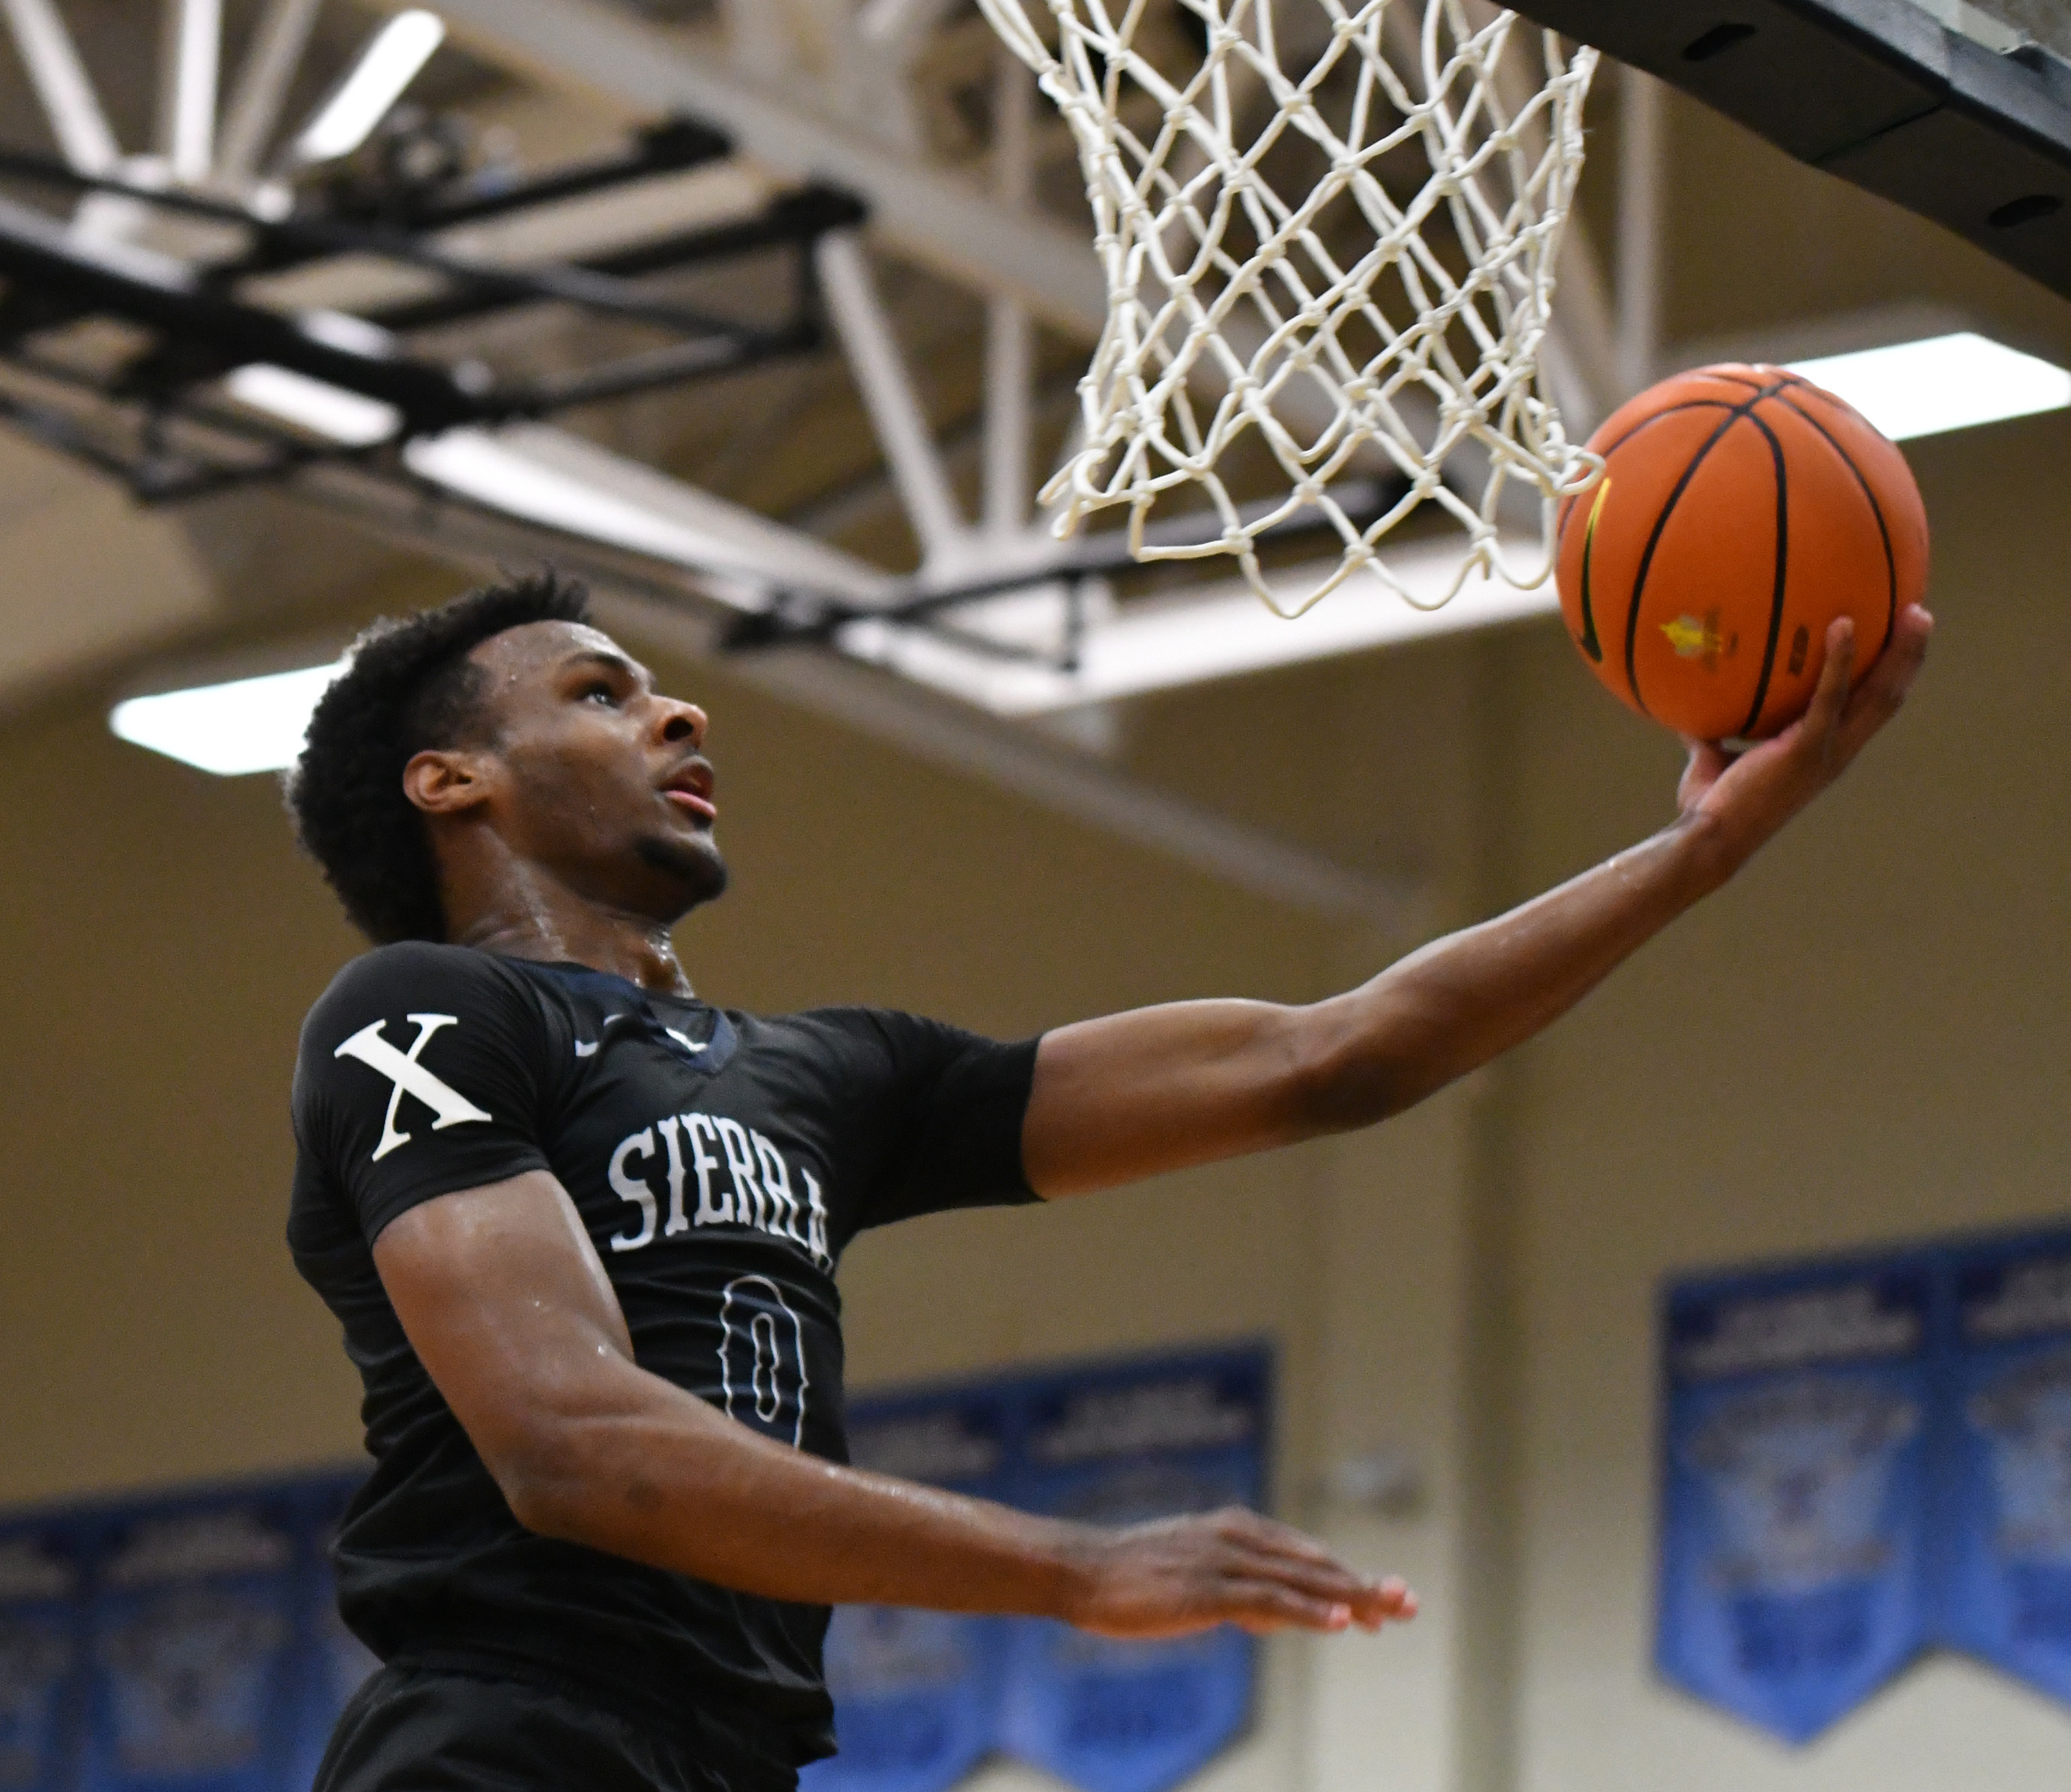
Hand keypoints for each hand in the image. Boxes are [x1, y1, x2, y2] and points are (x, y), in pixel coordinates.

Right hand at [1061, 1506, 1415, 1638]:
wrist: (1083, 1569)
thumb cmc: (1132, 1577)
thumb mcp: (1195, 1578)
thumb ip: (1240, 1591)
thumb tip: (1275, 1615)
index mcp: (1235, 1530)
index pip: (1306, 1556)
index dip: (1347, 1577)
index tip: (1385, 1597)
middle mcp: (1238, 1538)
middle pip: (1315, 1563)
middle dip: (1364, 1585)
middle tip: (1409, 1602)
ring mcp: (1226, 1561)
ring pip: (1303, 1579)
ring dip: (1352, 1596)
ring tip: (1391, 1611)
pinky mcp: (1210, 1589)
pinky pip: (1271, 1600)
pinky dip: (1310, 1610)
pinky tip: (1340, 1622)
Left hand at [1675, 604, 1932, 871]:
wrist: (1709, 839)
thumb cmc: (1711, 806)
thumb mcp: (1713, 760)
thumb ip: (1712, 735)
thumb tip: (1691, 707)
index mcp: (1825, 752)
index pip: (1868, 710)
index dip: (1888, 677)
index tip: (1897, 641)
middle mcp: (1838, 752)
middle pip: (1889, 697)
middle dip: (1909, 657)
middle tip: (1920, 614)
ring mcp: (1827, 752)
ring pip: (1880, 695)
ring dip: (1900, 652)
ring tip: (1913, 612)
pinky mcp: (1806, 750)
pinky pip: (1830, 696)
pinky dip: (1840, 660)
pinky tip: (1841, 624)